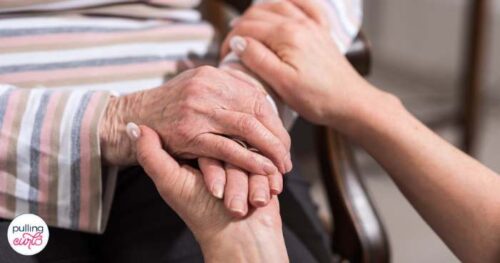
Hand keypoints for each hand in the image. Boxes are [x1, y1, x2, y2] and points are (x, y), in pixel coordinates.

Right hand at [100, 66, 291, 175]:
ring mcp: (198, 109)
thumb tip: (260, 102)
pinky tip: (263, 170)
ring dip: (269, 149)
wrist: (132, 118)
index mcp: (212, 75)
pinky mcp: (190, 133)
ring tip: (281, 167)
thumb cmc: (170, 109)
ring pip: (247, 127)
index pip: (256, 96)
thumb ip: (225, 92)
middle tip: (287, 158)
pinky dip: (249, 159)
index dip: (274, 120)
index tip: (284, 140)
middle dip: (277, 137)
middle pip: (256, 110)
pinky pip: (228, 147)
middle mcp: (207, 87)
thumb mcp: (197, 89)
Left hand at [130, 124, 288, 262]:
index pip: (207, 141)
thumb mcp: (170, 183)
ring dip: (246, 187)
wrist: (240, 238)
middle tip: (224, 202)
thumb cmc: (203, 215)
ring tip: (239, 208)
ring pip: (250, 156)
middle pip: (231, 148)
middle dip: (232, 181)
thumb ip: (150, 154)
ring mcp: (243, 160)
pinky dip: (261, 187)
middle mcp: (219, 154)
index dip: (212, 169)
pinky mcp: (263, 167)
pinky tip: (257, 201)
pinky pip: (268, 163)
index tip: (212, 193)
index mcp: (196, 153)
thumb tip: (133, 126)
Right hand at [222, 1, 375, 129]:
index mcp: (287, 36)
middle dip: (239, 28)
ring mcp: (312, 25)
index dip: (230, 41)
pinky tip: (283, 6)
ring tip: (246, 27)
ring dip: (258, 13)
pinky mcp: (321, 31)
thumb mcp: (282, 84)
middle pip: (258, 14)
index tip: (225, 57)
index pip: (246, 29)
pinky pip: (305, 4)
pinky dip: (290, 1)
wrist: (351, 103)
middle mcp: (300, 23)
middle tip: (232, 48)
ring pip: (277, 5)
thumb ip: (258, 59)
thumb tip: (238, 42)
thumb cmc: (318, 99)